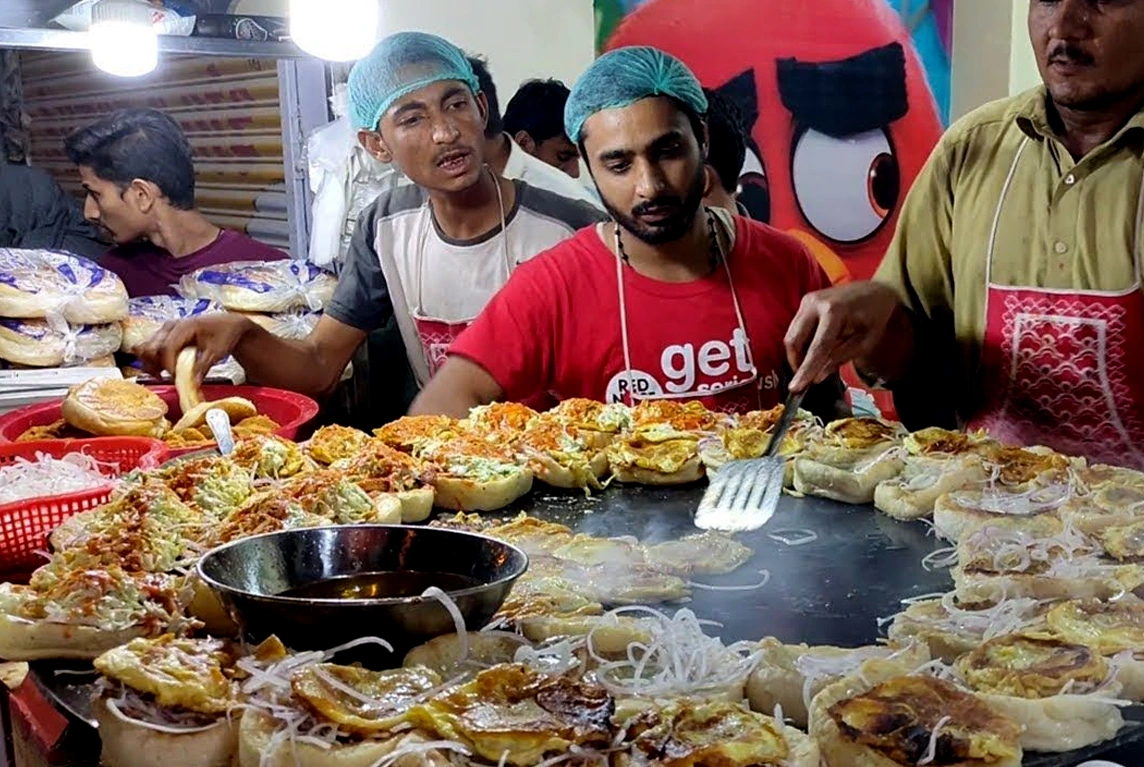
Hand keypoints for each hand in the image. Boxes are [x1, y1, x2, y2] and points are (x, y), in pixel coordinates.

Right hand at [137, 313, 253, 383]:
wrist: (227, 324)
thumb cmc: (224, 334)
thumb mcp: (217, 351)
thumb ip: (203, 366)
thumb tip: (194, 383)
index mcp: (185, 327)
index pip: (167, 348)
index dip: (168, 366)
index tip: (175, 379)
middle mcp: (171, 326)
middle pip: (151, 348)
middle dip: (155, 366)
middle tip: (166, 378)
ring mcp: (166, 330)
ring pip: (146, 348)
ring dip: (151, 364)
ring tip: (163, 375)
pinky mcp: (165, 335)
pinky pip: (151, 348)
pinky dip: (153, 361)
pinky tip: (162, 370)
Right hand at [784, 281, 903, 391]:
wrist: (874, 291)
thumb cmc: (874, 317)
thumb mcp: (866, 341)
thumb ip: (841, 358)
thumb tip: (817, 377)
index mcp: (834, 311)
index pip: (816, 347)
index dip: (806, 370)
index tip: (796, 388)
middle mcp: (815, 303)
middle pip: (794, 340)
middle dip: (796, 363)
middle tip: (805, 379)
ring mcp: (807, 300)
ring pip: (791, 335)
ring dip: (797, 354)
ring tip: (811, 365)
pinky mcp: (804, 302)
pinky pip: (795, 329)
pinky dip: (800, 344)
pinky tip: (812, 351)